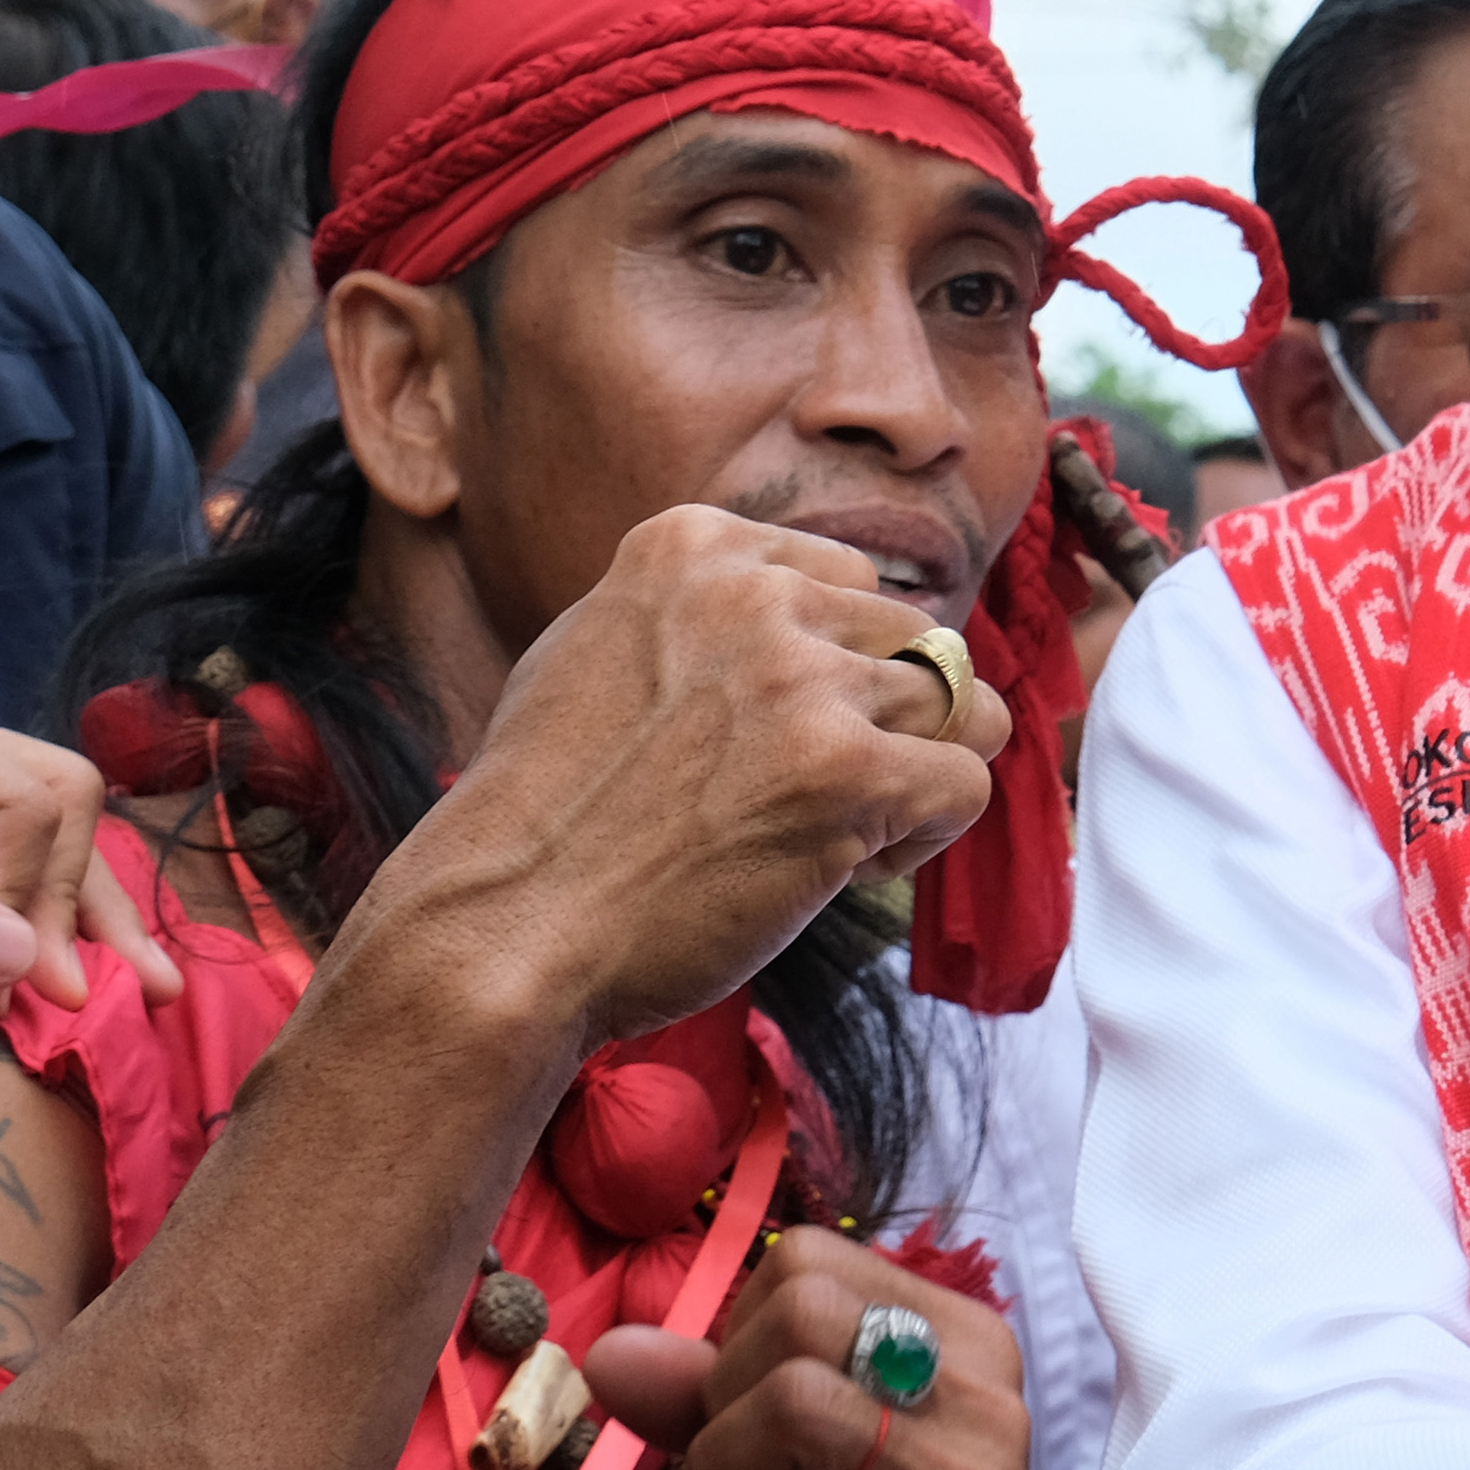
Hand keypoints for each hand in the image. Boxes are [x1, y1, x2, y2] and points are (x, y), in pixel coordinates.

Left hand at [0, 682, 184, 1059]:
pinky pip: (19, 862)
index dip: (27, 893)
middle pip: (49, 796)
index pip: (11, 793)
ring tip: (146, 989)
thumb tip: (25, 956)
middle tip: (62, 1001)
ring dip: (90, 911)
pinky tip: (109, 967)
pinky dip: (58, 919)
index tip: (10, 992)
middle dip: (68, 900)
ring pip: (53, 827)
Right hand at [353, 505, 1012, 1055]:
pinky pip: (964, 781)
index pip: (850, 580)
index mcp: (692, 546)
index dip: (837, 666)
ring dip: (912, 775)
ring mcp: (804, 680)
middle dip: (883, 721)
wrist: (505, 924)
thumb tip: (825, 614)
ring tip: (834, 829)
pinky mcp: (848, 772)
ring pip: (959, 703)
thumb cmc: (546, 814)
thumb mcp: (600, 648)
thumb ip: (707, 617)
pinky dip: (925, 834)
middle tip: (808, 795)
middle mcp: (755, 593)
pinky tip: (849, 867)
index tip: (778, 732)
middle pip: (915, 638)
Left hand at [585, 1230, 1035, 1469]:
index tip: (752, 1411)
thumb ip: (707, 1396)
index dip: (740, 1333)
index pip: (807, 1259)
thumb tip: (610, 1350)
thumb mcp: (786, 1469)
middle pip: (800, 1310)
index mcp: (962, 1343)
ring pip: (788, 1401)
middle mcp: (980, 1396)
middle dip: (726, 1396)